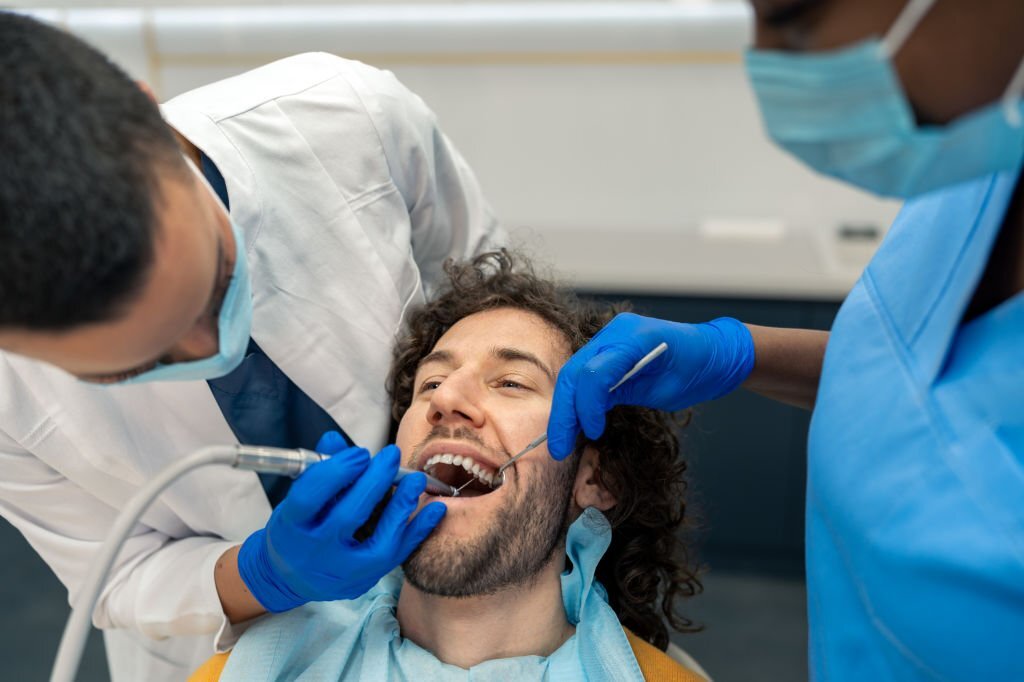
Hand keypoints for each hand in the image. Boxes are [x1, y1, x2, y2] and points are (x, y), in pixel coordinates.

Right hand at [237, 431, 445, 611]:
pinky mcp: (365, 578)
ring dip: (401, 507)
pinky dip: (419, 530)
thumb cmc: (298, 526)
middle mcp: (315, 551)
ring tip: (417, 480)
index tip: (360, 452)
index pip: (311, 496)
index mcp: (292, 524)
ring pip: (378, 541)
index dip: (337, 471)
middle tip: (391, 456)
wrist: (291, 576)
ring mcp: (342, 569)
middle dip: (374, 482)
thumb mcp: (299, 497)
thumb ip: (318, 468)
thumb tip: (334, 439)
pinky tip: (436, 508)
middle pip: (348, 516)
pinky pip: (398, 554)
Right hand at [547, 313, 754, 458]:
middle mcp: (615, 333)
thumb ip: (630, 392)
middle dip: (564, 412)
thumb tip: (594, 412)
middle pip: (574, 373)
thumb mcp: (669, 388)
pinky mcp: (609, 353)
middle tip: (558, 447)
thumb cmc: (700, 368)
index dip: (587, 405)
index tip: (593, 433)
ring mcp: (609, 340)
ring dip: (566, 410)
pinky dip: (579, 402)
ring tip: (561, 443)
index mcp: (634, 337)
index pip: (595, 371)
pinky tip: (575, 426)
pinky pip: (586, 377)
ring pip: (574, 376)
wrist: (715, 352)